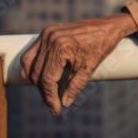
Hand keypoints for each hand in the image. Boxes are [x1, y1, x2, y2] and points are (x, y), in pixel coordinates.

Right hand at [19, 12, 137, 115]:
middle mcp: (49, 38)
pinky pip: (32, 53)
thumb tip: (63, 104)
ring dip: (35, 80)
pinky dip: (34, 67)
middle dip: (44, 91)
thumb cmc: (101, 46)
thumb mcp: (89, 69)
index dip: (50, 97)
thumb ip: (75, 87)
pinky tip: (44, 78)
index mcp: (60, 47)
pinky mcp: (47, 32)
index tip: (56, 110)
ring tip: (49, 92)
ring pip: (29, 63)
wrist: (108, 27)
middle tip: (54, 104)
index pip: (47, 79)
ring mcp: (46, 34)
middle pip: (37, 73)